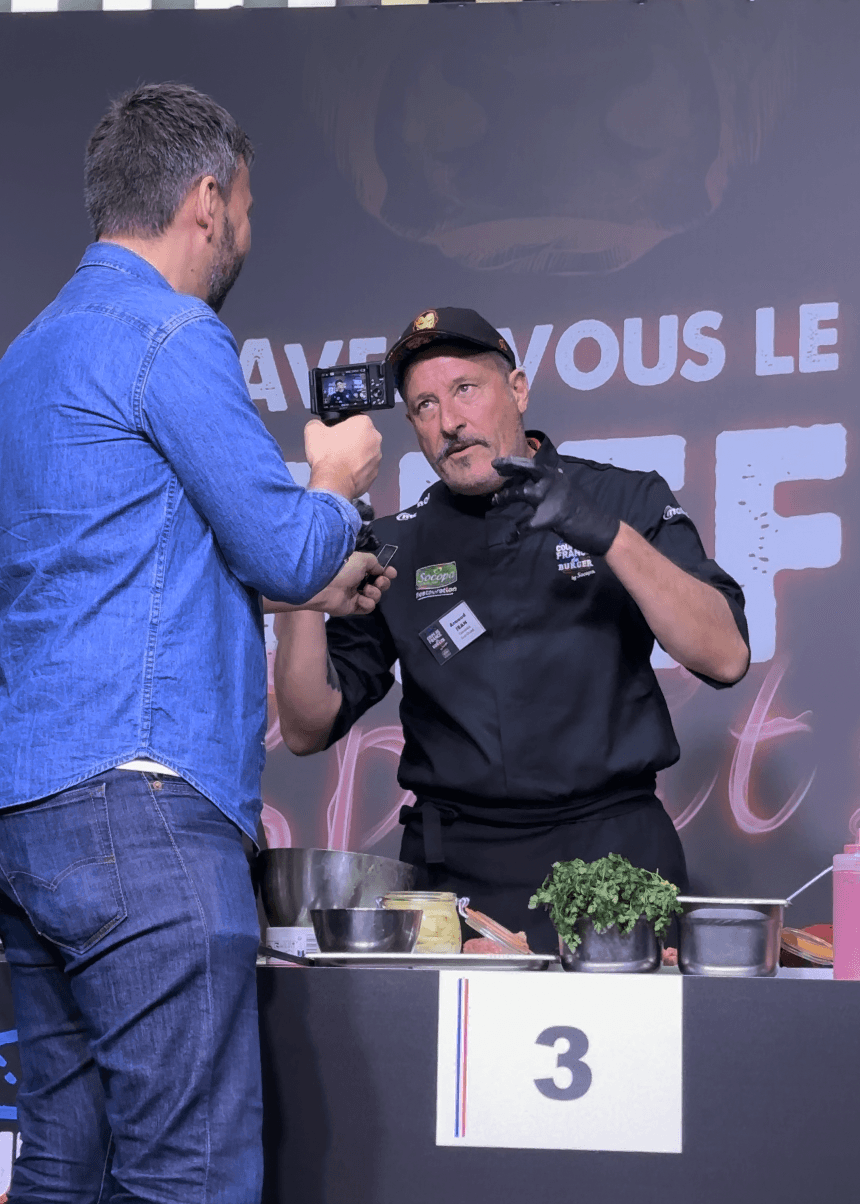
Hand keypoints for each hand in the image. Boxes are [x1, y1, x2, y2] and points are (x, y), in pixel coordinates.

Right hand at [304, 415, 382, 500]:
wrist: (333, 484)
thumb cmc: (328, 457)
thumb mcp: (313, 431)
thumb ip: (317, 422)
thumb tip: (317, 424)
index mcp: (364, 423)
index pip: (354, 418)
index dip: (342, 425)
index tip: (334, 432)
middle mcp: (375, 439)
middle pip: (361, 435)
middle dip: (350, 440)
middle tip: (335, 447)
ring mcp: (377, 458)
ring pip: (364, 452)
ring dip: (354, 455)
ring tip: (339, 461)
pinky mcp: (374, 473)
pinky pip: (364, 467)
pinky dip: (356, 469)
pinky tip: (344, 471)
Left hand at [312, 552, 395, 616]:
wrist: (327, 586)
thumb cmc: (344, 569)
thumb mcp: (361, 559)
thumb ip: (374, 562)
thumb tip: (380, 569)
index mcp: (358, 569)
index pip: (376, 571)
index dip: (386, 572)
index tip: (392, 573)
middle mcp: (357, 581)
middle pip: (379, 584)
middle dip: (383, 583)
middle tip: (379, 581)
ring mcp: (355, 595)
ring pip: (375, 596)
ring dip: (374, 593)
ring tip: (366, 590)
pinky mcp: (352, 608)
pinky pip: (368, 607)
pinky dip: (367, 603)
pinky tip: (359, 599)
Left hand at [491, 457, 618, 555]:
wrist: (601, 528)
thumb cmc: (584, 510)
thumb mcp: (571, 489)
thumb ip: (559, 482)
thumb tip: (556, 470)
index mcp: (557, 476)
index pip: (533, 464)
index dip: (514, 462)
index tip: (499, 463)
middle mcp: (554, 482)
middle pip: (527, 469)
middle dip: (509, 467)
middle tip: (494, 469)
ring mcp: (551, 499)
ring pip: (521, 494)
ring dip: (505, 497)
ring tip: (495, 501)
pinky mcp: (550, 518)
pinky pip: (526, 525)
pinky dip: (516, 533)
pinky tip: (510, 538)